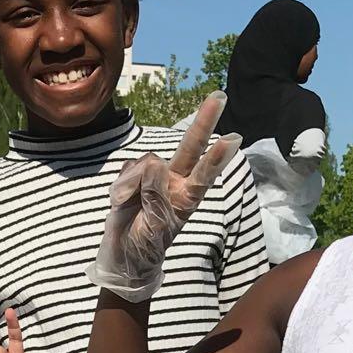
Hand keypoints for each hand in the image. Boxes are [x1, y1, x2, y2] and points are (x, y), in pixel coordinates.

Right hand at [92, 91, 241, 302]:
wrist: (121, 255)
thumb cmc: (144, 246)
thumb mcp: (155, 226)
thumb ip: (156, 194)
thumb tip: (154, 164)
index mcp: (186, 198)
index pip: (204, 175)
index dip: (215, 158)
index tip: (231, 140)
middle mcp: (175, 181)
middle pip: (190, 148)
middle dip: (204, 122)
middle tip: (220, 96)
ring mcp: (154, 177)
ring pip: (148, 162)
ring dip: (136, 184)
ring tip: (131, 206)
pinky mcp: (134, 176)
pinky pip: (128, 170)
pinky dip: (122, 186)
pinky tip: (123, 201)